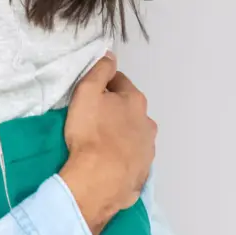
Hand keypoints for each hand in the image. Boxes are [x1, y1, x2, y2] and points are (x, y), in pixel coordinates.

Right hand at [59, 54, 156, 234]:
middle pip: (129, 108)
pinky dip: (122, 153)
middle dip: (114, 108)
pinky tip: (108, 159)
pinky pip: (132, 155)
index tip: (89, 91)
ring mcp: (148, 148)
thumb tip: (110, 55)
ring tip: (100, 141)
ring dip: (120, 132)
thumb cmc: (91, 132)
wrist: (100, 179)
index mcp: (135, 100)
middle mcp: (148, 122)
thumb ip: (99, 71)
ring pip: (133, 132)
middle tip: (92, 116)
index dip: (103, 83)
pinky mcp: (143, 170)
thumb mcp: (87, 93)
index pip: (119, 81)